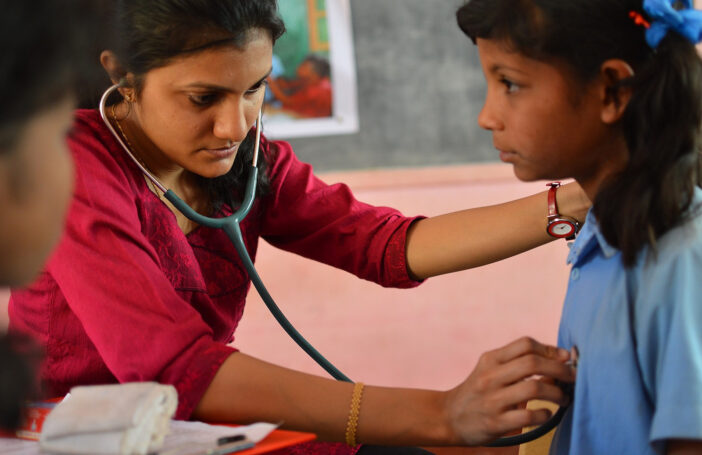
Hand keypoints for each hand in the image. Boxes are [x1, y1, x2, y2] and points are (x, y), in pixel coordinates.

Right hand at [443, 337, 574, 445]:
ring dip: (557, 393)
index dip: (550, 349)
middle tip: (572, 377)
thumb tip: (560, 360)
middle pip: (532, 363)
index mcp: (490, 359)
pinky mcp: (496, 422)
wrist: (449, 417)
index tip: (565, 358)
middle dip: (560, 369)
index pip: (525, 344)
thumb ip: (517, 363)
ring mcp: (492, 400)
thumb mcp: (490, 369)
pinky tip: (548, 413)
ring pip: (534, 388)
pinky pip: (529, 415)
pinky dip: (545, 414)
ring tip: (563, 398)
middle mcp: (490, 377)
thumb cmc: (478, 391)